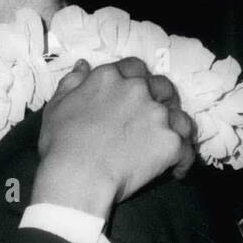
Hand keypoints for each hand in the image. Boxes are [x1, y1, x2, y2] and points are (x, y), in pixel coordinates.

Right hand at [32, 57, 195, 219]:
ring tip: (171, 142)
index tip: (134, 93)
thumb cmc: (61, 145)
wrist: (78, 176)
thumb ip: (72, 82)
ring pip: (180, 116)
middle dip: (162, 99)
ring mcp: (157, 115)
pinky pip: (187, 148)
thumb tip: (83, 65)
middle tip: (154, 118)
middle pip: (162, 86)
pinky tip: (177, 169)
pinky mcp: (170, 142)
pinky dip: (184, 159)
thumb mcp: (56, 107)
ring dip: (177, 127)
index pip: (133, 67)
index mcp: (109, 78)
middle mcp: (137, 90)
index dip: (136, 79)